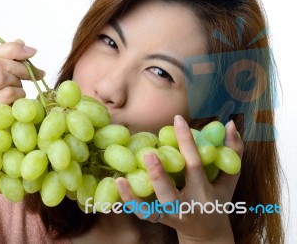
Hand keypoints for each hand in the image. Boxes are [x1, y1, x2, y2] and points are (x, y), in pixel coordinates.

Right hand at [0, 40, 42, 157]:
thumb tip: (20, 43)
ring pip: (3, 77)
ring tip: (20, 96)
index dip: (12, 49)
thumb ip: (0, 69)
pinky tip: (19, 107)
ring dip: (20, 85)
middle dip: (21, 67)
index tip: (32, 52)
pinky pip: (9, 95)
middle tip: (36, 74)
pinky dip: (20, 98)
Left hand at [116, 115, 243, 242]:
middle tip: (149, 152)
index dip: (187, 142)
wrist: (208, 232)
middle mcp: (187, 206)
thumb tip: (230, 123)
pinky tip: (119, 183)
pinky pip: (142, 213)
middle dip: (159, 173)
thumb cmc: (219, 199)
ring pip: (151, 208)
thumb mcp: (230, 178)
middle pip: (170, 192)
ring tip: (121, 177)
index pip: (194, 164)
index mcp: (204, 192)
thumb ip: (233, 151)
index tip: (177, 119)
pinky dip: (129, 201)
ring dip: (135, 194)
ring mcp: (171, 215)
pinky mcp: (159, 219)